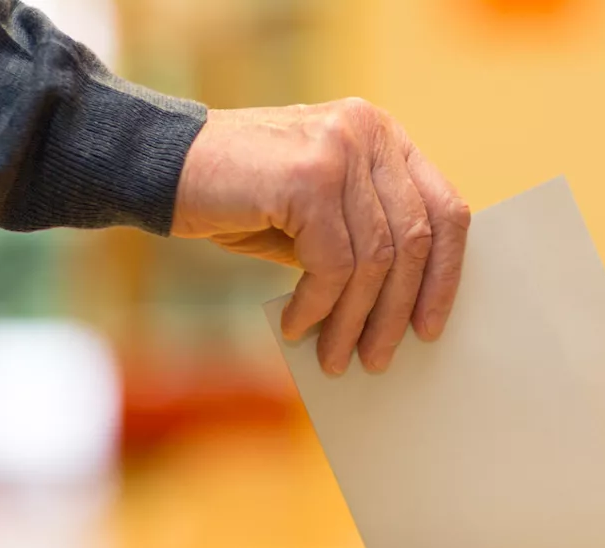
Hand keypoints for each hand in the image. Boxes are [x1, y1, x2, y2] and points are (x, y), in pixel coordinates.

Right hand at [172, 99, 470, 374]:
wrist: (158, 164)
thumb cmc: (243, 197)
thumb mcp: (320, 215)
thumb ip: (365, 240)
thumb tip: (405, 310)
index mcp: (384, 136)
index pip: (445, 209)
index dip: (446, 275)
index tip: (430, 326)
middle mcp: (370, 131)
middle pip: (414, 240)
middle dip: (396, 310)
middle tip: (379, 358)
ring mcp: (341, 148)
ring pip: (374, 259)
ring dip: (354, 320)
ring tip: (336, 357)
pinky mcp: (309, 177)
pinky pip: (333, 264)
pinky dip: (318, 306)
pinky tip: (297, 326)